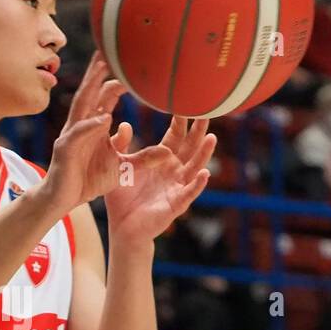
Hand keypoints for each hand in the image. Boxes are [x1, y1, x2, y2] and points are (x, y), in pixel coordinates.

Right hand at [40, 51, 134, 211]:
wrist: (63, 200)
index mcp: (94, 126)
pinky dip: (91, 126)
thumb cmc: (88, 181)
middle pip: (90, 93)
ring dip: (92, 87)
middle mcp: (81, 125)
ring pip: (82, 106)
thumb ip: (144, 159)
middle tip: (109, 50)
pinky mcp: (66, 150)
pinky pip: (80, 134)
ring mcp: (71, 135)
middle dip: (99, 72)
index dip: (116, 83)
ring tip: (103, 70)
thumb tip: (168, 151)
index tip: (130, 67)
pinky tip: (103, 118)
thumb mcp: (123, 169)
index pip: (104, 98)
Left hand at [105, 110, 215, 244]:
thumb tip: (124, 124)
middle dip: (198, 130)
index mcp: (161, 160)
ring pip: (195, 167)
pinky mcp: (176, 205)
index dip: (181, 120)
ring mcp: (177, 187)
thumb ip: (121, 146)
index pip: (175, 136)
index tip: (186, 101)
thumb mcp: (119, 168)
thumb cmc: (122, 198)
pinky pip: (189, 193)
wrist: (122, 228)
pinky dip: (198, 184)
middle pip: (190, 147)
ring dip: (204, 153)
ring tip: (211, 137)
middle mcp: (173, 171)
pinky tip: (204, 174)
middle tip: (208, 110)